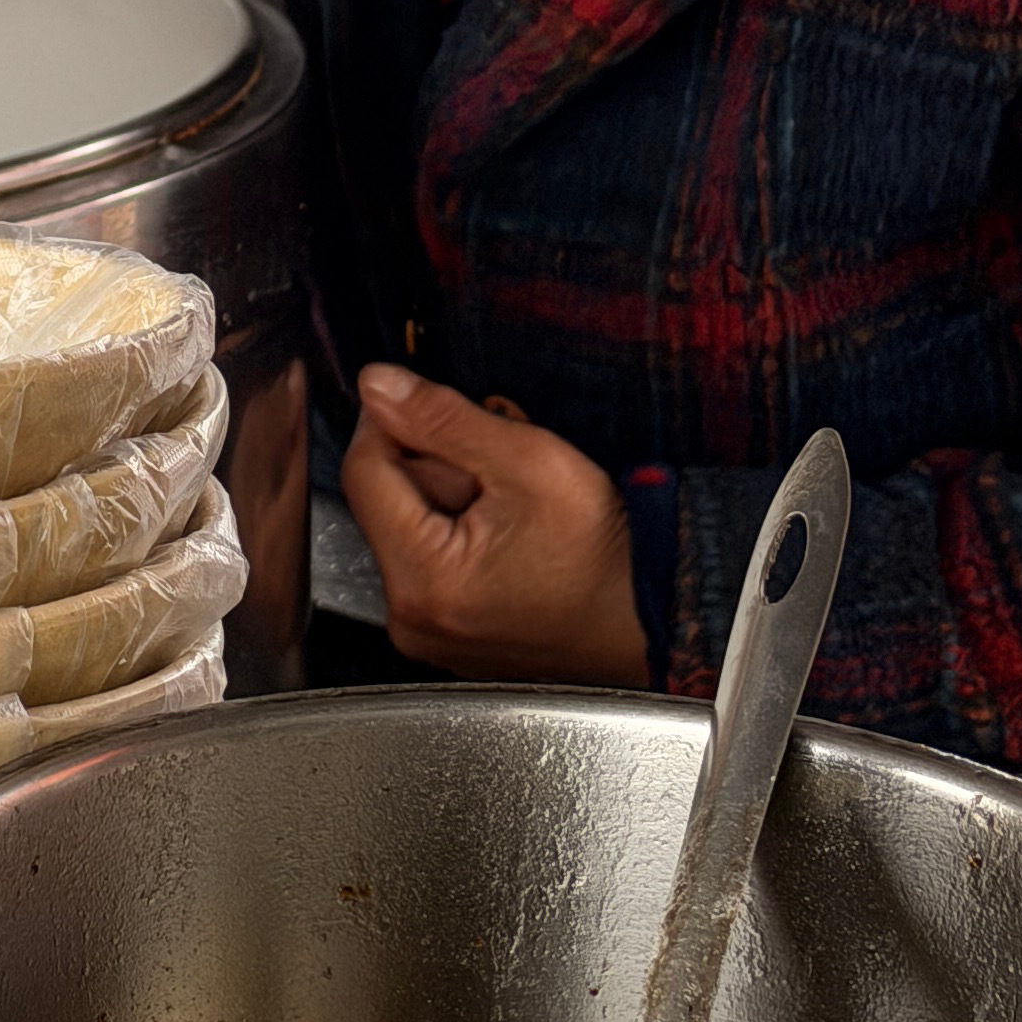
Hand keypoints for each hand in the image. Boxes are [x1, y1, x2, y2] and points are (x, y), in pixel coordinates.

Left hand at [343, 365, 650, 684]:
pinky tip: (511, 532)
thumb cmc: (610, 558)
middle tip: (504, 465)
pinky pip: (433, 560)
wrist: (657, 622)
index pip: (364, 469)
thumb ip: (443, 418)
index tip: (430, 401)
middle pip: (389, 500)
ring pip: (412, 526)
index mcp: (423, 578)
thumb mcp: (530, 462)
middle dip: (440, 465)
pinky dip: (465, 533)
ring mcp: (428, 633)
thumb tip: (377, 386)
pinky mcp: (447, 636)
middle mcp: (411, 617)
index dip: (393, 421)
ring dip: (457, 496)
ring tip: (517, 503)